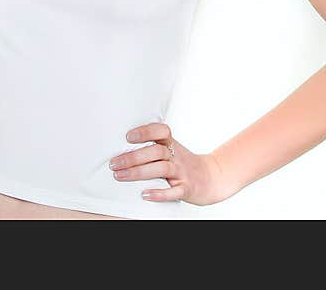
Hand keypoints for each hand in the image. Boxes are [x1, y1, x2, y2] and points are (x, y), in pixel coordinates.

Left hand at [108, 122, 233, 206]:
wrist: (211, 179)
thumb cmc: (183, 164)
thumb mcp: (172, 150)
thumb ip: (153, 146)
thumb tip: (122, 147)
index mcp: (172, 144)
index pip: (161, 131)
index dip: (145, 132)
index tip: (128, 137)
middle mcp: (177, 156)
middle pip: (155, 151)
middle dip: (133, 157)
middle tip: (114, 163)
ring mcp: (182, 172)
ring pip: (161, 169)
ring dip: (139, 172)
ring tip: (120, 176)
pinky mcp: (187, 188)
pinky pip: (174, 191)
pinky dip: (159, 193)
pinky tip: (145, 195)